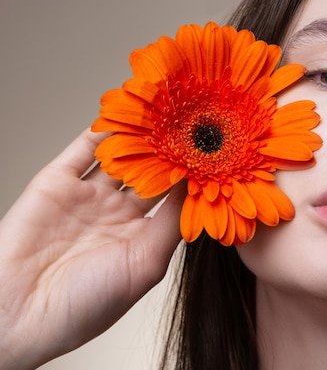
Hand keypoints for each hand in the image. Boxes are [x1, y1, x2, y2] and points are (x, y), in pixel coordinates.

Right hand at [0, 129, 183, 369]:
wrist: (18, 310)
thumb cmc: (87, 302)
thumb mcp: (145, 264)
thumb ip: (171, 224)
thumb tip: (195, 189)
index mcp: (140, 235)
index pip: (172, 197)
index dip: (189, 176)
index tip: (212, 152)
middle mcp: (116, 213)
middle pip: (148, 171)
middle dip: (167, 150)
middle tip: (191, 124)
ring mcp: (87, 195)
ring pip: (118, 156)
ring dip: (138, 135)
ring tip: (164, 111)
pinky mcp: (57, 182)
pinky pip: (82, 149)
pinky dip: (101, 130)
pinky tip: (124, 112)